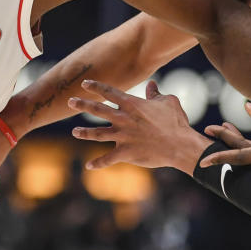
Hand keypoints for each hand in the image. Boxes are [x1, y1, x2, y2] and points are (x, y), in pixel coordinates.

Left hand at [68, 79, 211, 171]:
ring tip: (74, 132)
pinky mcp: (125, 153)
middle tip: (70, 101)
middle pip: (97, 109)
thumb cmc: (176, 122)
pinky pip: (108, 159)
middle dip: (82, 104)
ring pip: (97, 134)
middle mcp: (123, 119)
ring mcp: (123, 136)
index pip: (109, 92)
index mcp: (132, 105)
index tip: (84, 84)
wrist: (180, 145)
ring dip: (84, 133)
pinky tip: (89, 166)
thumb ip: (155, 94)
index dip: (96, 87)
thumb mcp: (168, 102)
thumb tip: (151, 84)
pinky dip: (98, 163)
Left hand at [199, 102, 250, 166]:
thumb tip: (244, 106)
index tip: (203, 161)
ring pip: (248, 150)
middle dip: (223, 141)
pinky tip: (233, 130)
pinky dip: (243, 141)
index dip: (222, 158)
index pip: (242, 156)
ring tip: (216, 127)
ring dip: (231, 139)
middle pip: (241, 151)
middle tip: (207, 129)